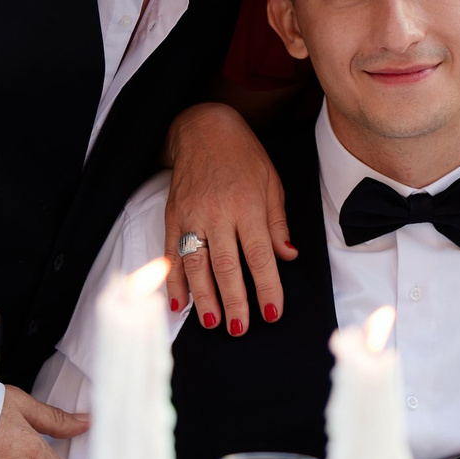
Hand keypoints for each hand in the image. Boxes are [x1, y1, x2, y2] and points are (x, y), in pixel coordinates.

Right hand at [164, 102, 297, 335]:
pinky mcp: (173, 217)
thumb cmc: (243, 157)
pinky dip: (174, 280)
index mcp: (247, 206)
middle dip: (234, 301)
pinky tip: (179, 303)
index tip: (271, 312)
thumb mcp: (271, 183)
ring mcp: (191, 216)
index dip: (266, 287)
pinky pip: (172, 253)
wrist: (203, 130)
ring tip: (212, 322)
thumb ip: (277, 223)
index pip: (259, 256)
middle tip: (240, 328)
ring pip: (196, 264)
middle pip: (225, 266)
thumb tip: (287, 256)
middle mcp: (217, 213)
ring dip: (203, 297)